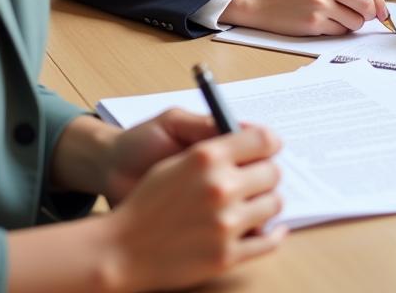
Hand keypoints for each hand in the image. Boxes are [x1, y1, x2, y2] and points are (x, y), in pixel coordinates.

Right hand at [106, 124, 285, 291]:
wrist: (121, 249)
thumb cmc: (146, 202)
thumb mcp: (177, 161)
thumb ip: (215, 149)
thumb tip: (255, 144)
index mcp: (207, 157)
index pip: (262, 139)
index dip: (270, 142)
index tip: (270, 148)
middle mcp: (221, 187)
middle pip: (272, 172)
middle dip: (267, 173)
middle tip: (259, 178)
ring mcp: (226, 224)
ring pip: (274, 204)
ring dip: (267, 203)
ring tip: (254, 204)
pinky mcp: (226, 256)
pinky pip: (268, 241)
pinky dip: (273, 234)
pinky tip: (268, 228)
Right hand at [221, 0, 388, 34]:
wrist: (263, 1)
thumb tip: (374, 1)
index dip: (380, 1)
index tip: (383, 12)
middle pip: (367, 4)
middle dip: (371, 15)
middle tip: (365, 18)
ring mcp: (320, 3)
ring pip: (356, 21)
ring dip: (352, 24)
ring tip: (337, 18)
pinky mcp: (314, 22)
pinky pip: (340, 31)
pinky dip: (338, 30)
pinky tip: (323, 23)